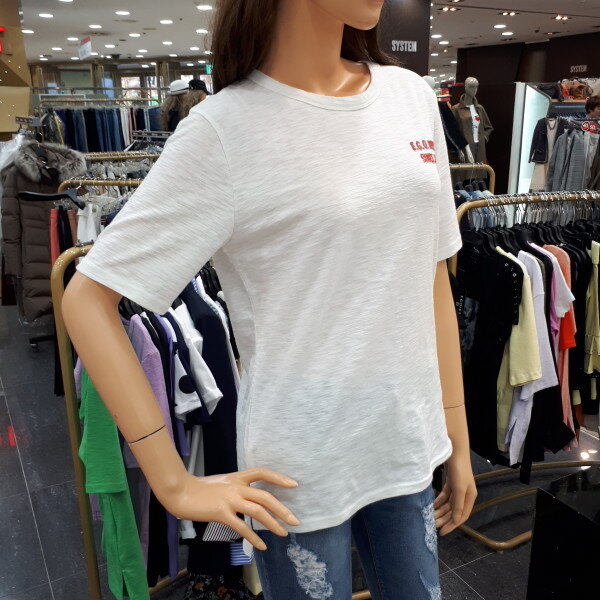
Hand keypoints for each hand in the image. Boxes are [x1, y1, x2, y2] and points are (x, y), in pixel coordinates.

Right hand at [165, 468, 299, 550]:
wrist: (180, 491)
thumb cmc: (199, 488)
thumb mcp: (222, 482)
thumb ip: (236, 487)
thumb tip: (249, 496)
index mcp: (237, 477)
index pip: (262, 472)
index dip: (279, 477)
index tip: (294, 484)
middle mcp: (236, 486)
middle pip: (265, 496)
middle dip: (282, 509)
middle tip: (295, 521)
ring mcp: (229, 499)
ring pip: (257, 511)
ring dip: (273, 523)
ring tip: (283, 533)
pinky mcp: (221, 513)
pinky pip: (241, 526)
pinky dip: (253, 537)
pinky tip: (261, 545)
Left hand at [434, 450, 476, 535]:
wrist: (454, 450)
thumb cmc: (459, 470)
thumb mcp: (459, 489)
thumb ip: (458, 505)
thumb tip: (456, 521)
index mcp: (470, 497)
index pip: (461, 516)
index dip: (452, 525)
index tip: (442, 532)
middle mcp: (465, 494)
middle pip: (453, 511)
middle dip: (444, 519)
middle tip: (432, 525)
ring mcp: (457, 488)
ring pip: (448, 504)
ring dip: (440, 511)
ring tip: (430, 518)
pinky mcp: (450, 482)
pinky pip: (444, 496)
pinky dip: (439, 501)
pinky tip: (432, 506)